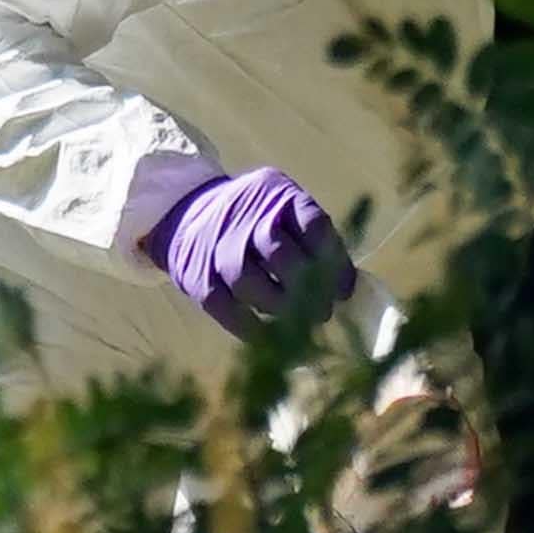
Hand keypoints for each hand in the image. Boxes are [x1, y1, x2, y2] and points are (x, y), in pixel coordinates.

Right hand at [139, 167, 352, 333]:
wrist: (189, 213)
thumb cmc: (255, 220)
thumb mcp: (286, 211)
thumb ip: (313, 241)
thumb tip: (344, 288)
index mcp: (277, 194)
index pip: (313, 226)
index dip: (334, 263)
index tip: (344, 291)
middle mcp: (244, 215)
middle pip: (279, 254)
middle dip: (308, 289)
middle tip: (323, 312)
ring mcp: (217, 245)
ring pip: (248, 282)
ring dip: (279, 309)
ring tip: (297, 323)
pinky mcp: (196, 274)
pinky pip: (224, 306)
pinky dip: (249, 327)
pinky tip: (269, 337)